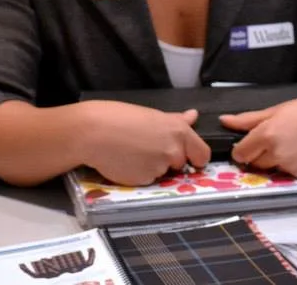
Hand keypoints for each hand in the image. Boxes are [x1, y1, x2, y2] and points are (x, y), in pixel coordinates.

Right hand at [78, 102, 210, 184]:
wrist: (94, 132)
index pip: (202, 155)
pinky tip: (127, 161)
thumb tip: (193, 116)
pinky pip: (147, 180)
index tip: (190, 158)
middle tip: (149, 148)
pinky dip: (139, 174)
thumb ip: (177, 120)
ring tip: (134, 152)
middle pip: (181, 164)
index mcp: (180, 132)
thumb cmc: (121, 118)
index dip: (196, 158)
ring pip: (162, 173)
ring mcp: (160, 168)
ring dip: (153, 167)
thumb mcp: (153, 115)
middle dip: (169, 160)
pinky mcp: (144, 181)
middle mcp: (174, 151)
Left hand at [220, 95, 296, 177]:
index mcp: (266, 134)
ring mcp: (289, 166)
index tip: (250, 143)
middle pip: (254, 163)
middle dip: (259, 154)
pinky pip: (288, 173)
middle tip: (274, 140)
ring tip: (291, 144)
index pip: (240, 153)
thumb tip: (224, 121)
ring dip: (275, 160)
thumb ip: (248, 119)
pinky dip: (291, 165)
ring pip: (271, 169)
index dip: (243, 148)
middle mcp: (275, 154)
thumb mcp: (278, 109)